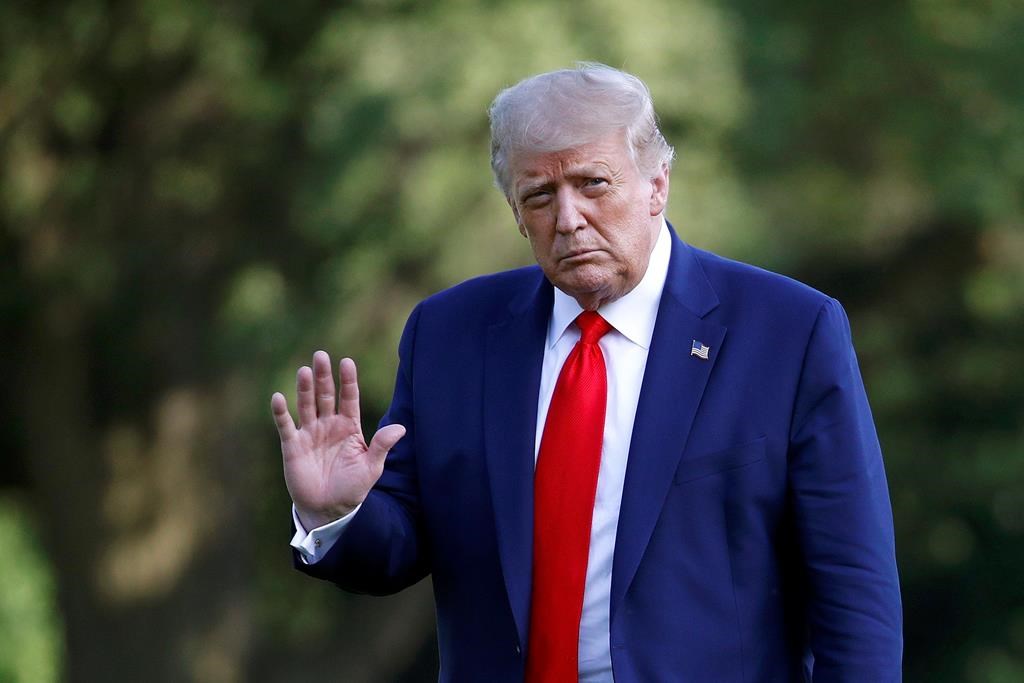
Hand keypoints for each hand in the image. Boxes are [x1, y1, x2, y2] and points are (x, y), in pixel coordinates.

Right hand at [271, 350, 405, 529]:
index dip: (348, 381)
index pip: (349, 398)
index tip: (347, 362)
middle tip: (320, 355)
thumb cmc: (353, 488)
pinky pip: (286, 426)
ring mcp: (310, 433)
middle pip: (326, 395)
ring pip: (306, 405)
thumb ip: (382, 446)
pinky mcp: (293, 446)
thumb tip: (401, 428)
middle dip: (323, 376)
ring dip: (304, 389)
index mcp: (349, 426)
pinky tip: (278, 397)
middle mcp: (328, 425)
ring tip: (304, 370)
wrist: (329, 510)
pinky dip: (281, 413)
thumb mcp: (371, 468)